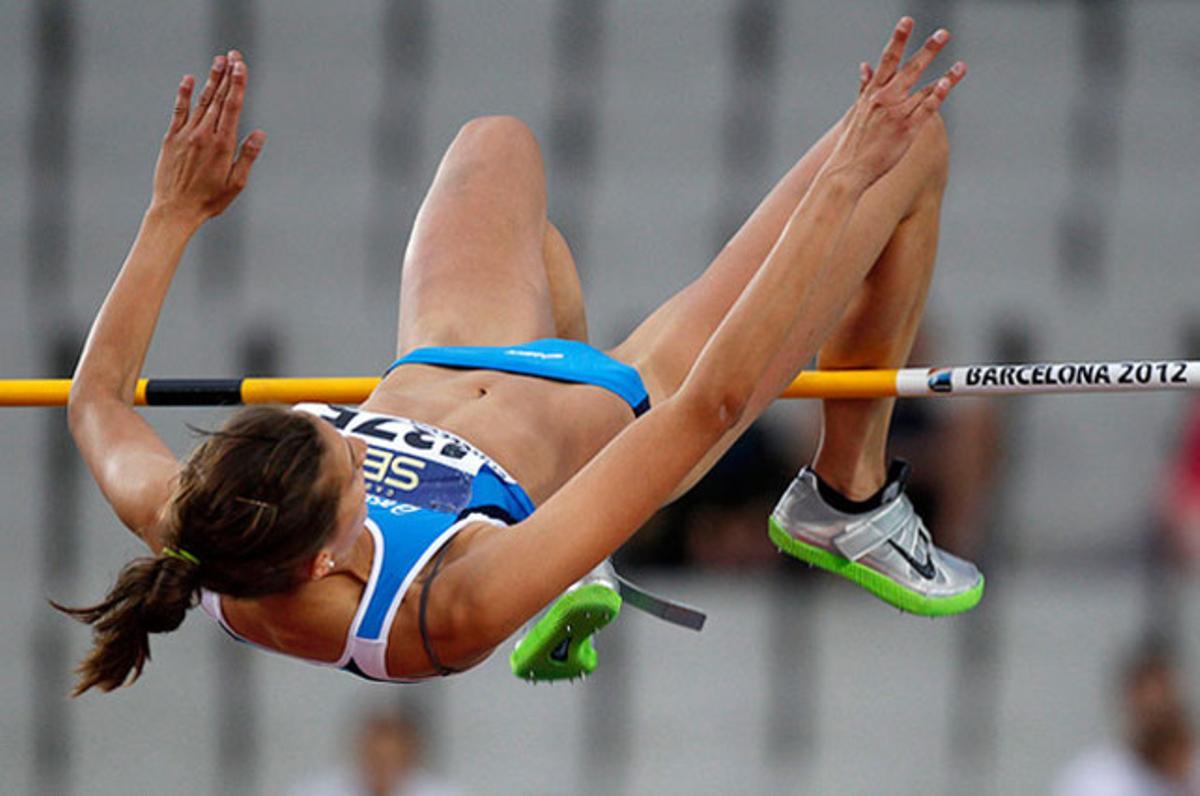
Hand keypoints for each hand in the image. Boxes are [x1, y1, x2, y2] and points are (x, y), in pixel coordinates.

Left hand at [150, 51, 266, 224]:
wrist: (175, 210)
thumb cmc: (210, 200)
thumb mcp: (236, 183)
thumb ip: (247, 156)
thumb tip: (259, 133)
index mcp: (223, 144)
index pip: (232, 107)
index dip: (237, 84)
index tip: (241, 66)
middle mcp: (204, 134)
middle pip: (219, 99)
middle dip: (227, 75)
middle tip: (233, 55)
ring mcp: (186, 134)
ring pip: (202, 101)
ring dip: (211, 80)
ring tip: (219, 60)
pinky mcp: (172, 138)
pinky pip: (179, 111)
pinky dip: (185, 94)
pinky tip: (190, 79)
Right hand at [826, 18, 965, 190]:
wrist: (846, 170)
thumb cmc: (851, 142)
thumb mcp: (855, 109)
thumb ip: (864, 86)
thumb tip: (864, 65)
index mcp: (872, 93)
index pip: (887, 60)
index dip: (898, 39)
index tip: (907, 21)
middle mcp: (885, 99)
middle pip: (910, 69)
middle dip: (928, 50)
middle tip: (943, 34)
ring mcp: (897, 114)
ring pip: (924, 89)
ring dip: (945, 77)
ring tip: (962, 66)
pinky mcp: (906, 131)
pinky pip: (925, 110)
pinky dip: (936, 97)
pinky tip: (947, 84)